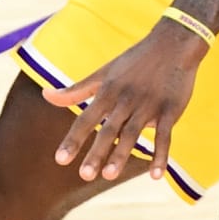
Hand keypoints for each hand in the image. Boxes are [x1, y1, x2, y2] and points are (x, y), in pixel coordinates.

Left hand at [47, 24, 205, 181]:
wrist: (172, 43)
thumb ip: (75, 90)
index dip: (73, 139)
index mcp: (107, 91)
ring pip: (133, 133)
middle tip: (84, 175)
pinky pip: (165, 136)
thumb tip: (46, 95)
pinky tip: (156, 176)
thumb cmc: (133, 61)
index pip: (86, 119)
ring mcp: (148, 105)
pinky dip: (161, 156)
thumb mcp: (103, 73)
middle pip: (108, 129)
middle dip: (96, 152)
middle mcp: (125, 99)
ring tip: (109, 176)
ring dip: (122, 155)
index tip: (60, 160)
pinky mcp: (170, 110)